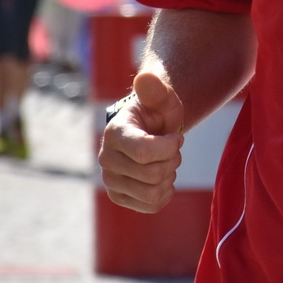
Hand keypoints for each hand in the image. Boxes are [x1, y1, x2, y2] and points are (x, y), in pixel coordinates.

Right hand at [99, 68, 185, 213]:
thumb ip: (156, 89)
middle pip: (153, 174)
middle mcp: (106, 159)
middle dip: (172, 161)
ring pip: (152, 193)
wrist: (151, 130)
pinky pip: (151, 205)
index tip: (176, 136)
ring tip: (165, 161)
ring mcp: (110, 180)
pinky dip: (164, 193)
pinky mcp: (118, 196)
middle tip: (171, 149)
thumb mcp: (163, 98)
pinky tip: (161, 177)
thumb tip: (145, 77)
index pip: (145, 153)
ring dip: (169, 177)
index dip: (171, 147)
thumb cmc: (158, 113)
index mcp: (114, 133)